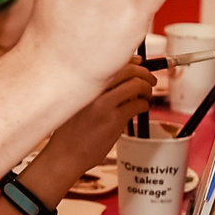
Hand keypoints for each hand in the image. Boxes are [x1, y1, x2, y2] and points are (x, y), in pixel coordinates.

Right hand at [16, 62, 154, 201]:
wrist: (64, 154)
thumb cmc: (70, 132)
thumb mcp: (76, 104)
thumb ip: (95, 91)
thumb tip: (121, 79)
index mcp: (83, 84)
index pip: (112, 62)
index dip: (131, 61)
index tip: (139, 63)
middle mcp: (93, 90)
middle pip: (127, 70)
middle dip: (144, 73)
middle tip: (150, 79)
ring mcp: (104, 105)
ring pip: (135, 85)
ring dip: (147, 88)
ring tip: (147, 95)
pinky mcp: (114, 120)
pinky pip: (137, 105)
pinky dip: (144, 104)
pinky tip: (142, 108)